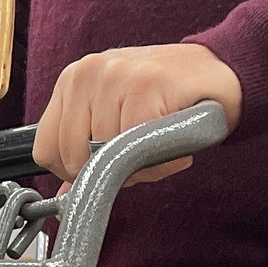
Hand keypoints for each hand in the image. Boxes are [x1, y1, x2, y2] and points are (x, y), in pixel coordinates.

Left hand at [32, 43, 241, 186]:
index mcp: (72, 81)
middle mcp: (87, 73)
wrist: (222, 71)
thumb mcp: (115, 118)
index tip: (102, 168)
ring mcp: (114, 76)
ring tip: (160, 143)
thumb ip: (86, 151)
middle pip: (73, 158)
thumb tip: (66, 196)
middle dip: (109, 171)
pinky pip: (139, 148)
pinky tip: (174, 143)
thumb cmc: (166, 97)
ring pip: (106, 155)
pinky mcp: (145, 85)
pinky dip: (161, 161)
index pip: (45, 149)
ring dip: (141, 166)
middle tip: (140, 156)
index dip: (73, 172)